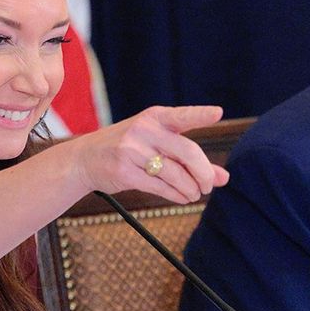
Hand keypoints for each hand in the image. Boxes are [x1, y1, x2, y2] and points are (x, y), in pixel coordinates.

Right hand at [70, 106, 229, 202]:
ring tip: (194, 194)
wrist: (85, 159)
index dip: (200, 114)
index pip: (182, 116)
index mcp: (155, 118)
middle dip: (204, 173)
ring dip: (190, 189)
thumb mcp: (158, 144)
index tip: (218, 113)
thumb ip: (191, 159)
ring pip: (176, 174)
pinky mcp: (125, 173)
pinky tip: (182, 197)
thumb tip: (224, 177)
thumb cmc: (129, 149)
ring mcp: (132, 151)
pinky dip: (177, 195)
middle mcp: (144, 130)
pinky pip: (160, 187)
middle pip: (188, 151)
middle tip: (209, 186)